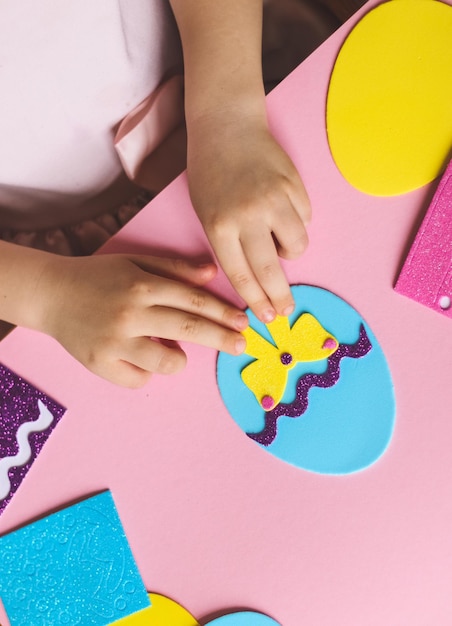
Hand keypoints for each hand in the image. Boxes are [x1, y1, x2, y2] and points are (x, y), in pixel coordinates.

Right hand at [37, 254, 247, 386]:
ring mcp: (114, 341)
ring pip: (166, 362)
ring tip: (175, 353)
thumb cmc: (98, 277)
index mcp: (142, 285)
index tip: (242, 321)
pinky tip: (141, 358)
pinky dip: (146, 372)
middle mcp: (130, 313)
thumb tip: (211, 273)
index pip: (194, 300)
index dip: (223, 312)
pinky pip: (139, 379)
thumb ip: (174, 268)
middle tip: (241, 346)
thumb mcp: (135, 262)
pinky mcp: (100, 364)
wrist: (50, 294)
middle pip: (189, 329)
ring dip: (180, 360)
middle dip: (221, 339)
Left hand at [187, 115, 310, 322]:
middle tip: (285, 310)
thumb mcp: (207, 213)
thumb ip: (229, 244)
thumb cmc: (211, 174)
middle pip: (271, 269)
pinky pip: (305, 219)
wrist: (227, 127)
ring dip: (290, 251)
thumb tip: (259, 276)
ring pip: (297, 245)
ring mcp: (274, 199)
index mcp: (220, 225)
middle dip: (280, 297)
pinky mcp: (294, 185)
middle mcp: (249, 215)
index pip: (242, 274)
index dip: (256, 301)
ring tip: (276, 237)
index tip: (266, 318)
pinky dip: (297, 223)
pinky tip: (282, 209)